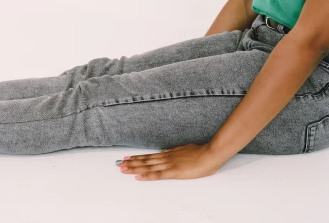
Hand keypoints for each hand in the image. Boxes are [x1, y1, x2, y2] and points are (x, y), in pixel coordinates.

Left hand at [116, 142, 230, 180]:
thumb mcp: (184, 150)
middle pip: (145, 160)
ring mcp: (169, 164)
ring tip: (123, 169)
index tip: (127, 158)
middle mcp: (166, 158)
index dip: (137, 157)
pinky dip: (147, 176)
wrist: (210, 154)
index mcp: (169, 154)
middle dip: (131, 163)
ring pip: (148, 166)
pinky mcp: (174, 172)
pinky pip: (158, 175)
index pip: (149, 156)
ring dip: (134, 168)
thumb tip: (165, 152)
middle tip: (118, 164)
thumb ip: (174, 152)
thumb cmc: (201, 153)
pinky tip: (138, 177)